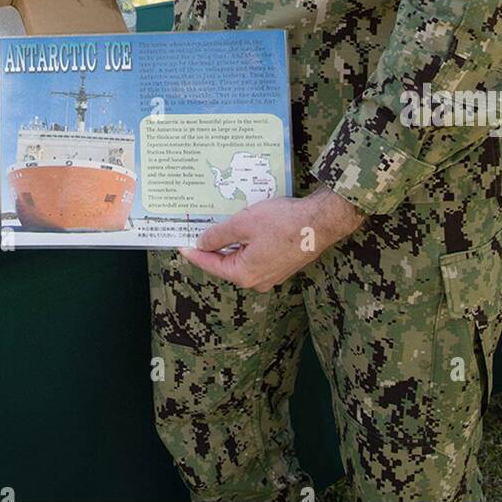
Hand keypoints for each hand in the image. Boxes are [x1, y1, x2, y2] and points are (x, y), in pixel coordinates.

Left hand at [179, 185, 364, 292]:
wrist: (321, 222)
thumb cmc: (283, 223)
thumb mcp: (243, 224)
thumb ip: (219, 235)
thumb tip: (202, 242)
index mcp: (245, 274)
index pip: (212, 265)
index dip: (195, 252)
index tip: (180, 244)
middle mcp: (258, 279)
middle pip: (227, 263)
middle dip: (213, 247)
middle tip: (197, 230)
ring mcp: (272, 273)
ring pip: (243, 258)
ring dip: (232, 243)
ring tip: (219, 225)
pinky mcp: (283, 263)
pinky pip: (257, 255)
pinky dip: (247, 243)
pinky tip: (244, 227)